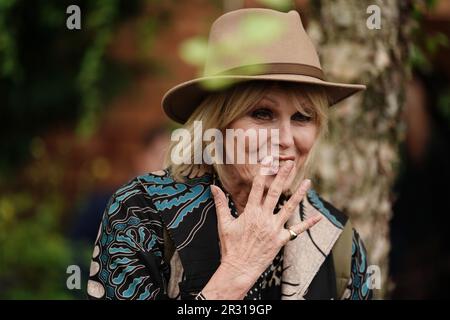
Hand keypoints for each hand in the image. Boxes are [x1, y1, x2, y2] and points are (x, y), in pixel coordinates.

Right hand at [210, 160, 321, 281]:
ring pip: (290, 207)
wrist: (239, 268)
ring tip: (308, 182)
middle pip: (275, 193)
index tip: (268, 160)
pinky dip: (307, 224)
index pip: (258, 187)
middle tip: (290, 163)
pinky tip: (318, 217)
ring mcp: (274, 228)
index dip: (263, 172)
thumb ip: (220, 203)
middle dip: (283, 176)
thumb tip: (213, 188)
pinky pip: (297, 230)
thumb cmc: (230, 246)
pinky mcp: (281, 240)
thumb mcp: (224, 223)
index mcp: (251, 212)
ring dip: (300, 194)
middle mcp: (264, 218)